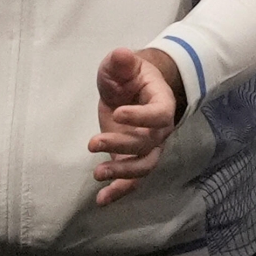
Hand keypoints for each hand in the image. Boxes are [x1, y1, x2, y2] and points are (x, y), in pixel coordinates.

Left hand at [88, 47, 182, 205]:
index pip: (160, 114)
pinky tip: (101, 200)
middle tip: (93, 142)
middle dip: (122, 146)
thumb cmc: (128, 77)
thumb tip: (121, 55)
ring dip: (123, 173)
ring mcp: (146, 146)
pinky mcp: (130, 158)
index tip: (117, 113)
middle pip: (149, 144)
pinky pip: (131, 180)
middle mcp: (159, 129)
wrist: (131, 91)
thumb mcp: (121, 66)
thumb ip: (121, 62)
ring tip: (98, 174)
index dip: (141, 117)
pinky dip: (119, 191)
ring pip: (144, 165)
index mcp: (161, 103)